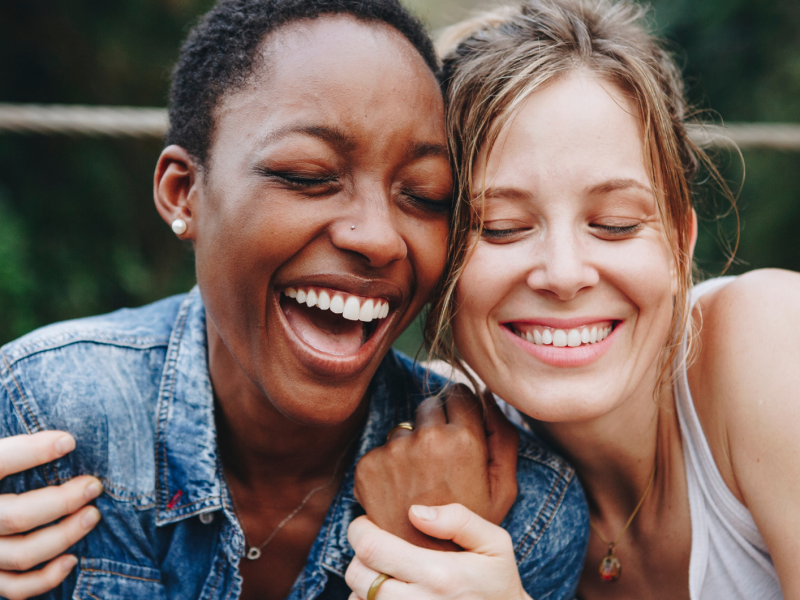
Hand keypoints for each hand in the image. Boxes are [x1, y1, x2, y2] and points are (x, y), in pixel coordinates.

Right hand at [0, 431, 102, 599]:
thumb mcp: (0, 455)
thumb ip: (18, 448)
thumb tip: (66, 435)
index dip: (31, 452)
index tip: (70, 441)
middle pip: (16, 516)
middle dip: (62, 502)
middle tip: (94, 486)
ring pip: (22, 553)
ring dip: (64, 536)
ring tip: (93, 515)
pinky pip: (15, 588)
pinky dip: (45, 579)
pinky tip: (72, 559)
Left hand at [345, 503, 531, 599]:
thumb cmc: (499, 584)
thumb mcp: (495, 544)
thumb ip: (459, 520)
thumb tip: (415, 512)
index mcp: (439, 575)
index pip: (372, 548)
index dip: (360, 531)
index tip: (368, 523)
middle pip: (357, 576)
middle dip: (358, 554)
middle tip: (375, 545)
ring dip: (363, 582)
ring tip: (384, 571)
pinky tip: (390, 592)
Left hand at [354, 386, 518, 550]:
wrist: (427, 567)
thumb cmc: (470, 530)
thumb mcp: (502, 487)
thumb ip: (503, 436)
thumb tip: (488, 396)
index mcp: (464, 439)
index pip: (458, 393)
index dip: (461, 410)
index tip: (460, 429)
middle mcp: (427, 439)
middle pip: (429, 405)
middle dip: (435, 425)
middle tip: (440, 462)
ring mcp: (394, 452)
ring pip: (403, 429)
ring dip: (410, 446)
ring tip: (420, 484)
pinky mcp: (368, 466)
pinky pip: (380, 451)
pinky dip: (387, 467)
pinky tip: (400, 493)